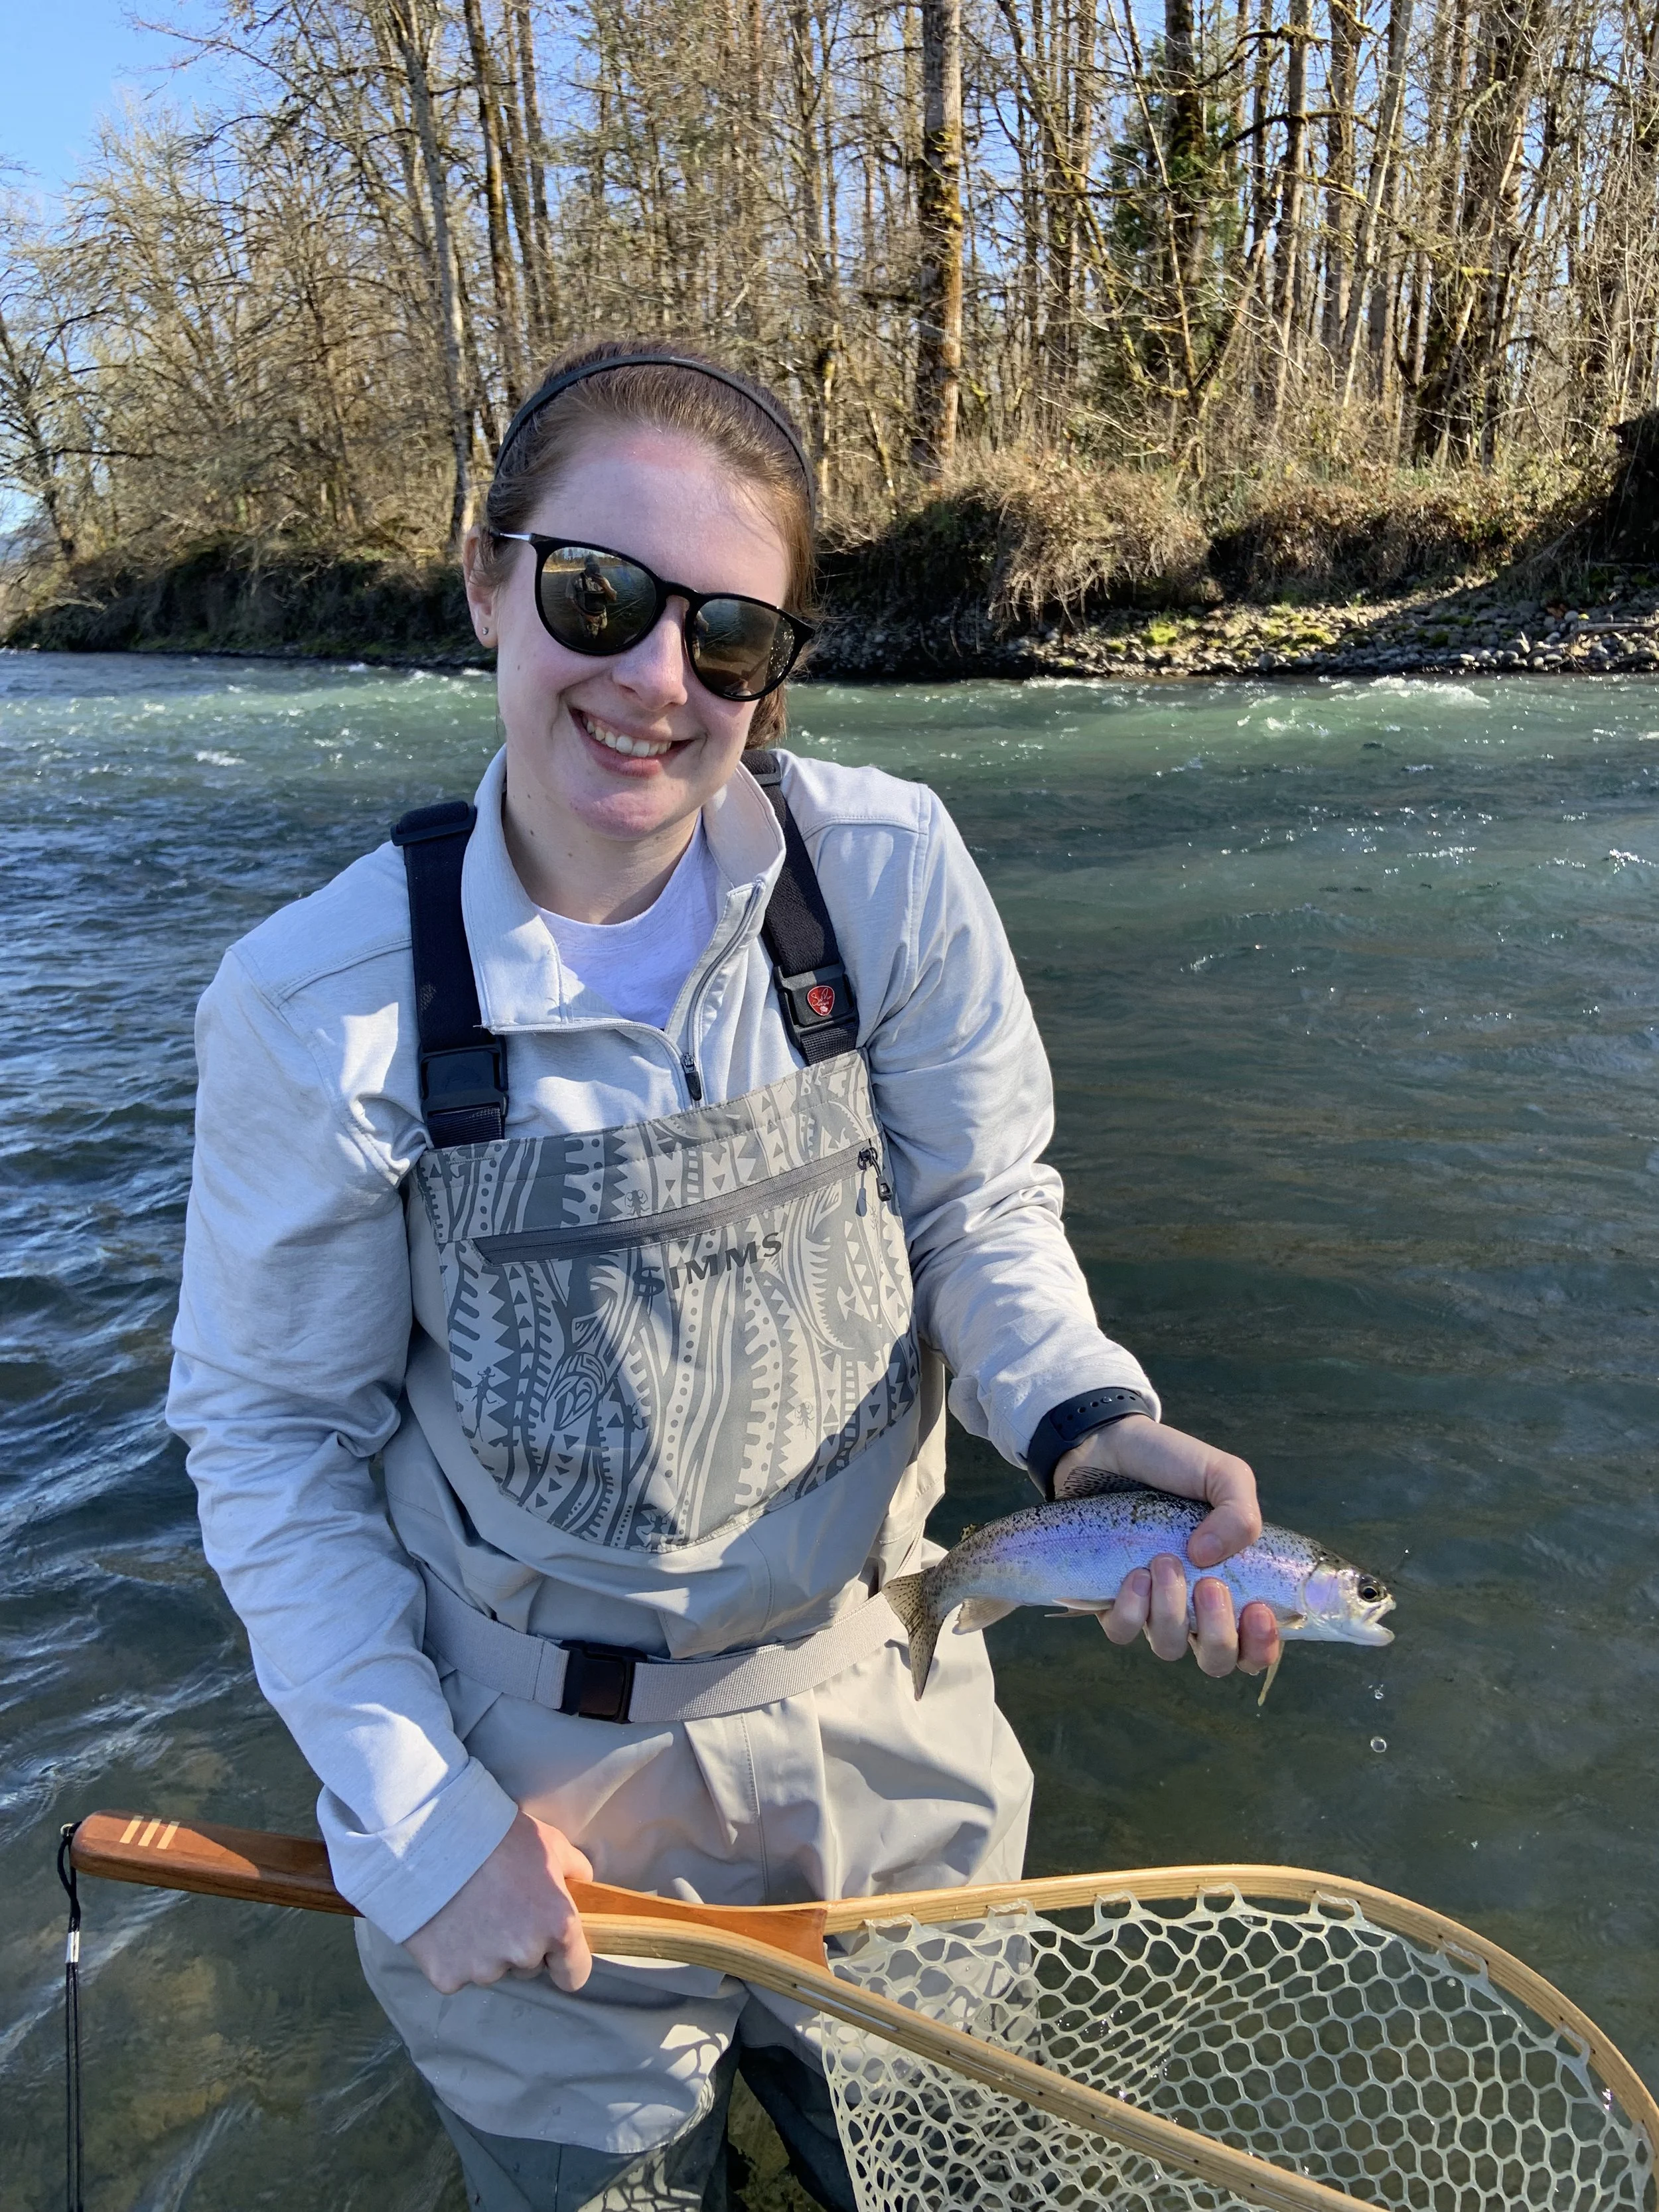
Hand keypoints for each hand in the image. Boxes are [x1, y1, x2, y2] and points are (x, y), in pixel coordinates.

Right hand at [403, 1810, 594, 1994]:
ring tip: (470, 1909)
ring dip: (486, 1949)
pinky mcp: (448, 1977)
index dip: (565, 1961)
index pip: (575, 1974)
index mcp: (559, 1926)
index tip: (554, 1950)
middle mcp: (525, 1955)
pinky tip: (446, 1922)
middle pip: (530, 1967)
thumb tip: (582, 1887)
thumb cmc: (499, 1837)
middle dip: (520, 1945)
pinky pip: (457, 1972)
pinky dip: (453, 1954)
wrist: (434, 1838)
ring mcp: (484, 1970)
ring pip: (493, 1969)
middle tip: (501, 1907)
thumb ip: (575, 1871)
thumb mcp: (551, 1844)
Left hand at [1053, 1415, 1280, 1679]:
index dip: (1262, 1646)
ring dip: (1172, 1611)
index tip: (1257, 1611)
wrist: (1105, 1445)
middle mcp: (1194, 1605)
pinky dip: (1132, 1611)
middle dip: (1217, 1633)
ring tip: (1163, 1561)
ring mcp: (1152, 1606)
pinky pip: (1123, 1632)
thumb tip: (1210, 1560)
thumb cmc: (1171, 1463)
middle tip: (1209, 1586)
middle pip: (1215, 1660)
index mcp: (1232, 1582)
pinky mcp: (1110, 1600)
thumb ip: (1241, 1514)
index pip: (1255, 1645)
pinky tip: (1133, 1575)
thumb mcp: (1224, 1475)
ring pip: (1169, 1647)